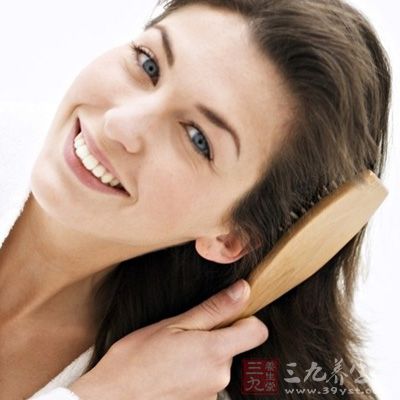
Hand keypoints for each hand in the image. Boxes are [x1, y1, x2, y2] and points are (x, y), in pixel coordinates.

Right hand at [68, 279, 268, 399]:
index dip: (247, 318)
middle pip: (235, 346)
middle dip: (216, 336)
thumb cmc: (136, 359)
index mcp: (215, 351)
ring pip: (219, 362)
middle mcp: (220, 376)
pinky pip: (208, 379)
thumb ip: (214, 309)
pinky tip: (172, 371)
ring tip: (174, 355)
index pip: (257, 331)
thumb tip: (243, 291)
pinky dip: (195, 372)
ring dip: (204, 355)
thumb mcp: (174, 324)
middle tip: (185, 335)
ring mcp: (211, 394)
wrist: (112, 399)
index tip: (227, 314)